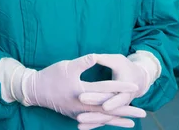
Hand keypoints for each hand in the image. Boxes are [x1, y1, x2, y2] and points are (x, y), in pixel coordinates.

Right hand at [9, 54, 145, 120]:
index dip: (121, 86)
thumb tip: (96, 56)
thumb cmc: (51, 76)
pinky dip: (106, 122)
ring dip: (118, 119)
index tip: (135, 86)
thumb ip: (83, 62)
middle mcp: (82, 105)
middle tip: (143, 112)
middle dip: (126, 110)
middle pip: (108, 108)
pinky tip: (114, 123)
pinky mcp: (77, 115)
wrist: (35, 91)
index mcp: (81, 91)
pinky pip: (95, 120)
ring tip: (133, 122)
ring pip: (102, 117)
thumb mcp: (67, 66)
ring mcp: (79, 112)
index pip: (106, 89)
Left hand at [76, 53, 157, 128]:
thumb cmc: (125, 66)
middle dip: (94, 111)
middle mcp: (121, 101)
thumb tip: (93, 56)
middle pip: (107, 108)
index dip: (110, 101)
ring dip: (92, 120)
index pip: (115, 96)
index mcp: (124, 89)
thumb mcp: (116, 60)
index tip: (100, 105)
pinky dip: (92, 123)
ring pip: (104, 117)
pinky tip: (80, 127)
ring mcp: (116, 107)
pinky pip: (101, 119)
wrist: (138, 79)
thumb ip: (104, 59)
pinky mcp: (110, 111)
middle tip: (80, 113)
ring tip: (78, 122)